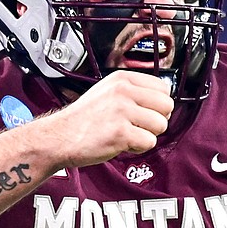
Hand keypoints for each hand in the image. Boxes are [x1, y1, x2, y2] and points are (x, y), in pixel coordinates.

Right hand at [40, 71, 174, 168]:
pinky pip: (149, 142)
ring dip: (147, 135)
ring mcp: (122, 111)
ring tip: (128, 134)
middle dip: (157, 120)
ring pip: (161, 125)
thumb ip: (133, 93)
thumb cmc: (84, 119)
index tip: (145, 112)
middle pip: (167, 106)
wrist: (59, 137)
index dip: (158, 104)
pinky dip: (138, 148)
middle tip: (138, 126)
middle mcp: (123, 91)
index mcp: (122, 79)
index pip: (163, 88)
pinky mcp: (121, 133)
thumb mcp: (107, 92)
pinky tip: (121, 143)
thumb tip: (162, 101)